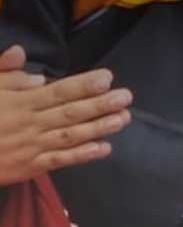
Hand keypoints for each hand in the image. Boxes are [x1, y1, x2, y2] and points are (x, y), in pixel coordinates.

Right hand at [0, 45, 131, 185]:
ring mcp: (32, 146)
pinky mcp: (31, 166)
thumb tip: (27, 60)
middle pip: (70, 113)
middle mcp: (29, 123)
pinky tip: (104, 148)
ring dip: (99, 127)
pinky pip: (60, 160)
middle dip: (100, 104)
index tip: (107, 78)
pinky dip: (82, 154)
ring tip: (123, 118)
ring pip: (70, 136)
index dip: (83, 85)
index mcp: (19, 102)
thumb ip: (5, 71)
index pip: (57, 91)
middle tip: (126, 96)